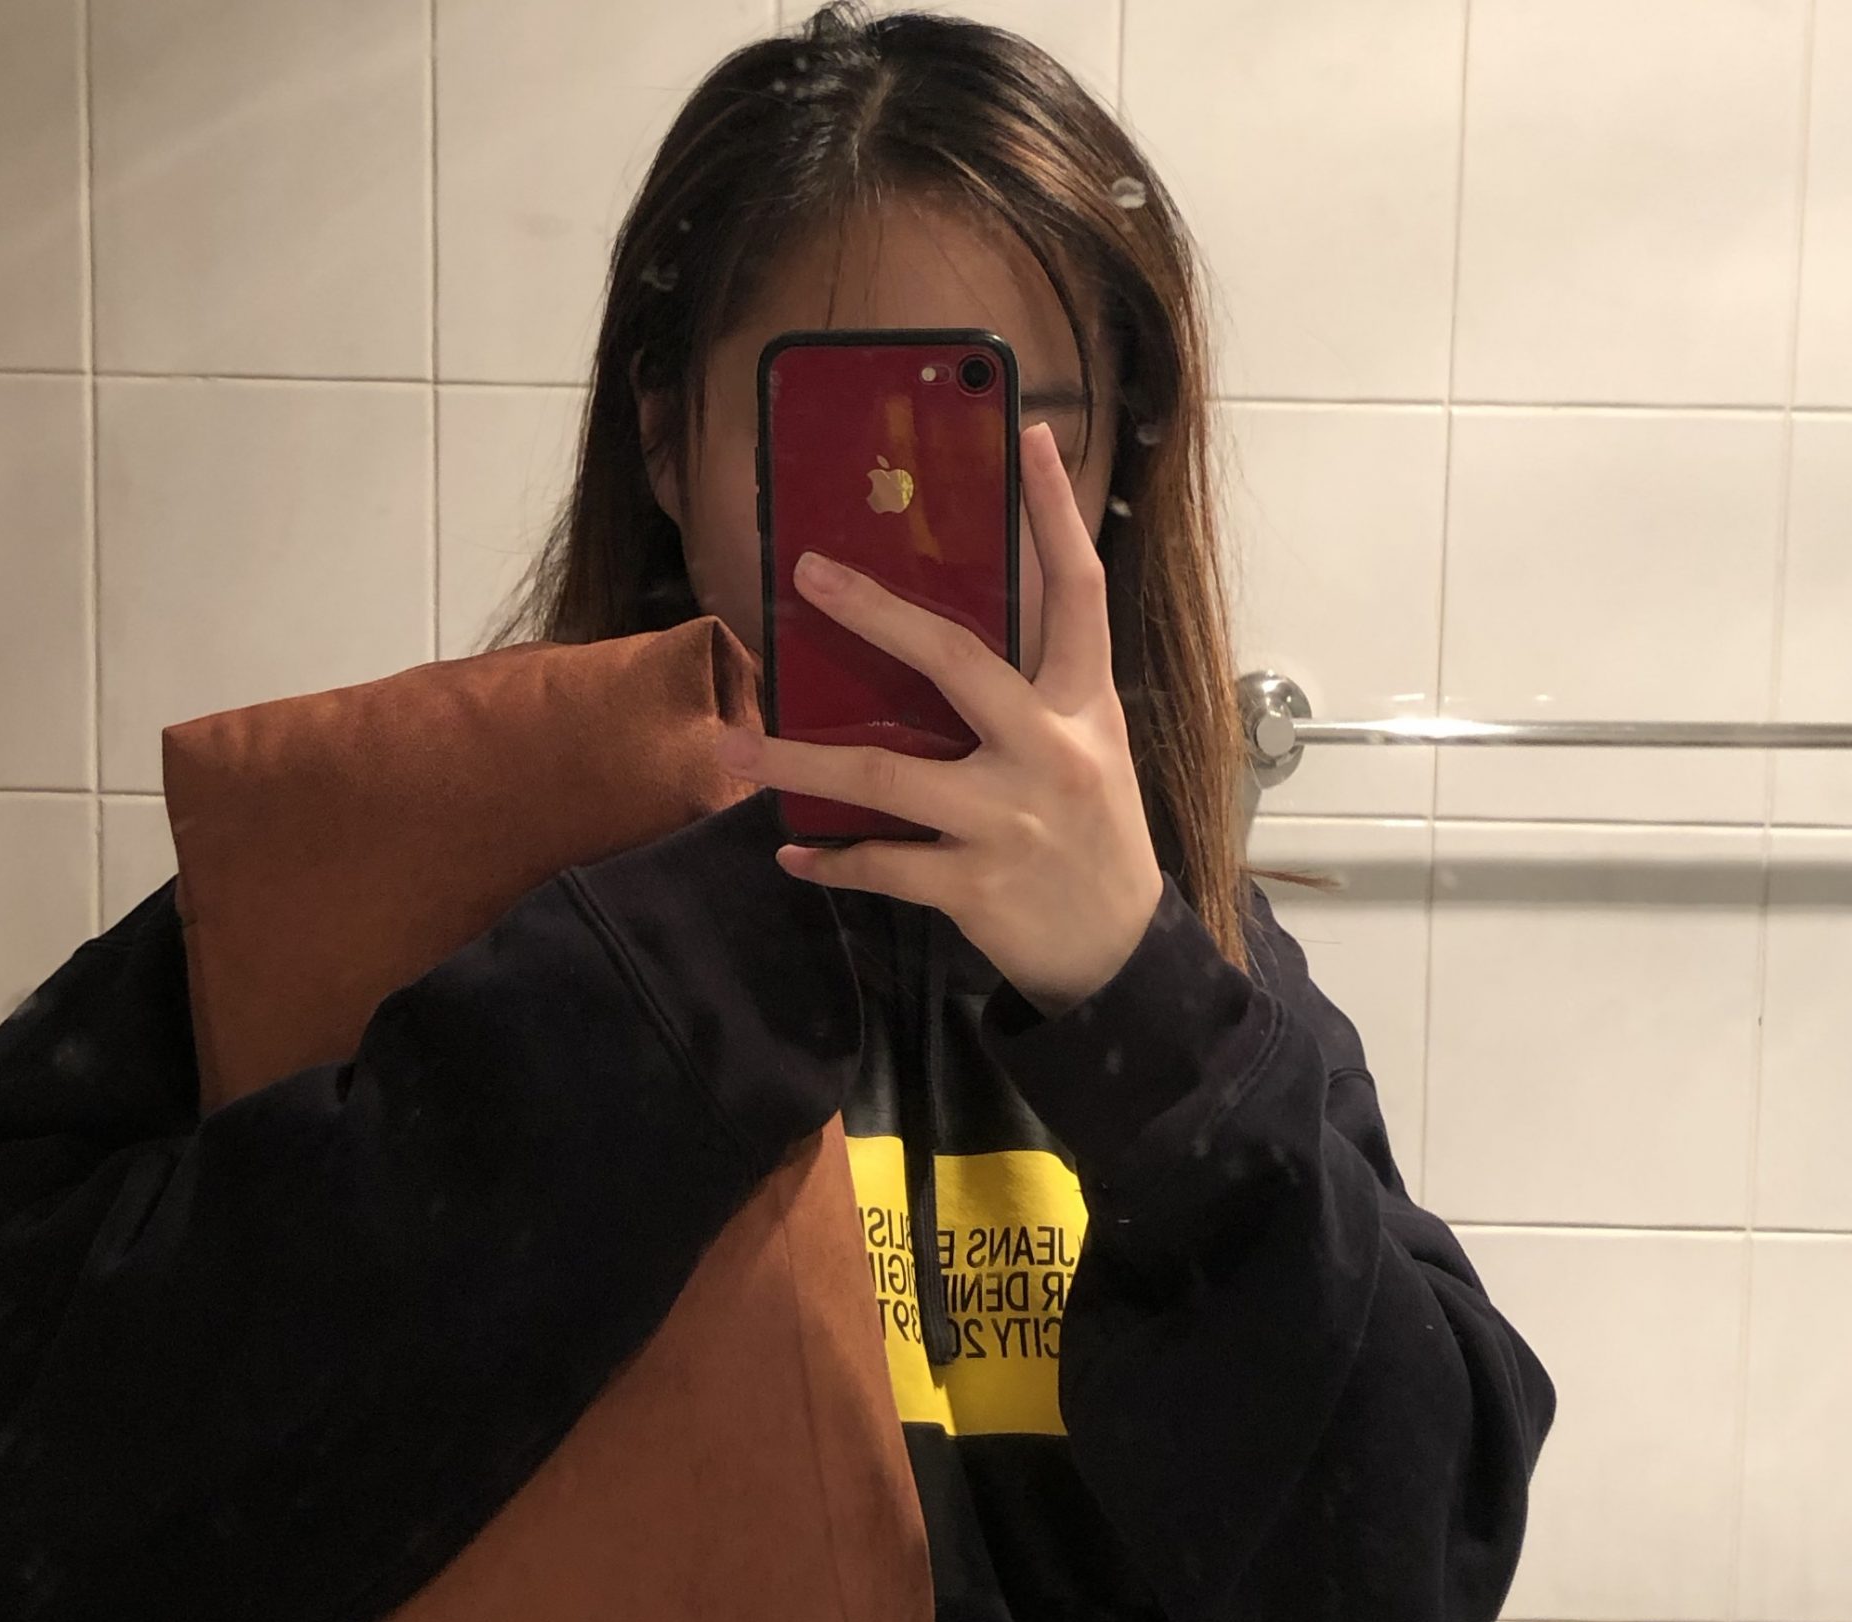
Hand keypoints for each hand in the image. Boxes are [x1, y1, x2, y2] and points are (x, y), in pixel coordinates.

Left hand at [713, 419, 1162, 1016]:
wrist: (1117, 953)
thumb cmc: (1095, 836)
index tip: (1035, 438)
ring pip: (885, 774)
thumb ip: (1041, 683)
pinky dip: (831, 860)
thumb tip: (976, 608)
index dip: (1057, 513)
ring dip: (797, 763)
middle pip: (956, 660)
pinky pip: (882, 864)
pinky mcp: (974, 885)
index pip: (1078, 591)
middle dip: (876, 612)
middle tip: (808, 573)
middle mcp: (1049, 750)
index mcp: (1083, 704)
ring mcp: (1008, 819)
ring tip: (734, 748)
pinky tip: (792, 851)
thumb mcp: (1091, 746)